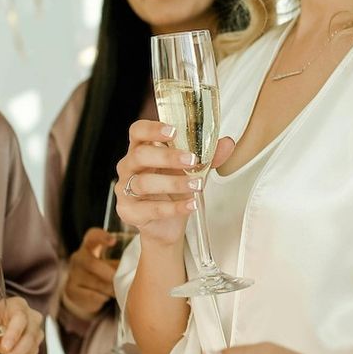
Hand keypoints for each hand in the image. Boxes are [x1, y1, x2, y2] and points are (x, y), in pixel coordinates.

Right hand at [62, 227, 116, 319]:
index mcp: (89, 246)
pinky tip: (105, 297)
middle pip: (91, 263)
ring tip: (117, 290)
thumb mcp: (111, 262)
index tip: (113, 241)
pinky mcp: (70, 290)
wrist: (83, 292)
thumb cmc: (104, 272)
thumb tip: (142, 266)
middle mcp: (78, 257)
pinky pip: (91, 296)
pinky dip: (102, 298)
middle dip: (108, 273)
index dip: (102, 237)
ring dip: (109, 289)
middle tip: (118, 279)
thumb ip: (123, 260)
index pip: (92, 236)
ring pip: (94, 283)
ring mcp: (72, 274)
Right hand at [115, 120, 234, 245]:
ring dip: (174, 183)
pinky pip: (150, 209)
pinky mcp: (129, 211)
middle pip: (140, 155)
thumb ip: (208, 156)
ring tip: (196, 185)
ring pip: (144, 183)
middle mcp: (129, 166)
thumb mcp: (192, 170)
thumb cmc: (173, 190)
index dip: (152, 129)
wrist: (166, 224)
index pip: (138, 131)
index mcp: (141, 149)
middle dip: (167, 156)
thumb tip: (227, 143)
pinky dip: (174, 207)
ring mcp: (125, 190)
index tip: (173, 131)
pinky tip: (191, 205)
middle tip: (192, 160)